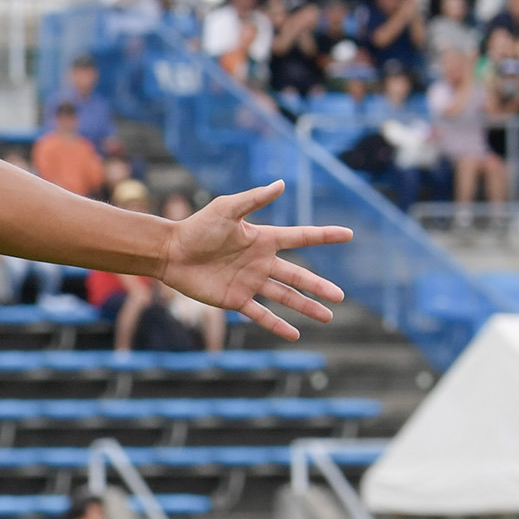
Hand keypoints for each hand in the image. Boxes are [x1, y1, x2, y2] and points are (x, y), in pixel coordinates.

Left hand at [155, 181, 350, 340]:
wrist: (171, 252)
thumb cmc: (197, 227)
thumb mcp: (226, 209)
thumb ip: (254, 199)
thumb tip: (281, 184)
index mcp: (263, 239)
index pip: (301, 238)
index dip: (324, 236)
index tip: (348, 235)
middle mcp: (261, 262)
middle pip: (298, 275)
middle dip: (319, 286)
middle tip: (340, 296)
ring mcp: (250, 282)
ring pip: (285, 296)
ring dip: (306, 307)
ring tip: (328, 317)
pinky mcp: (236, 299)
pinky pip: (261, 314)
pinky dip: (277, 325)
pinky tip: (294, 335)